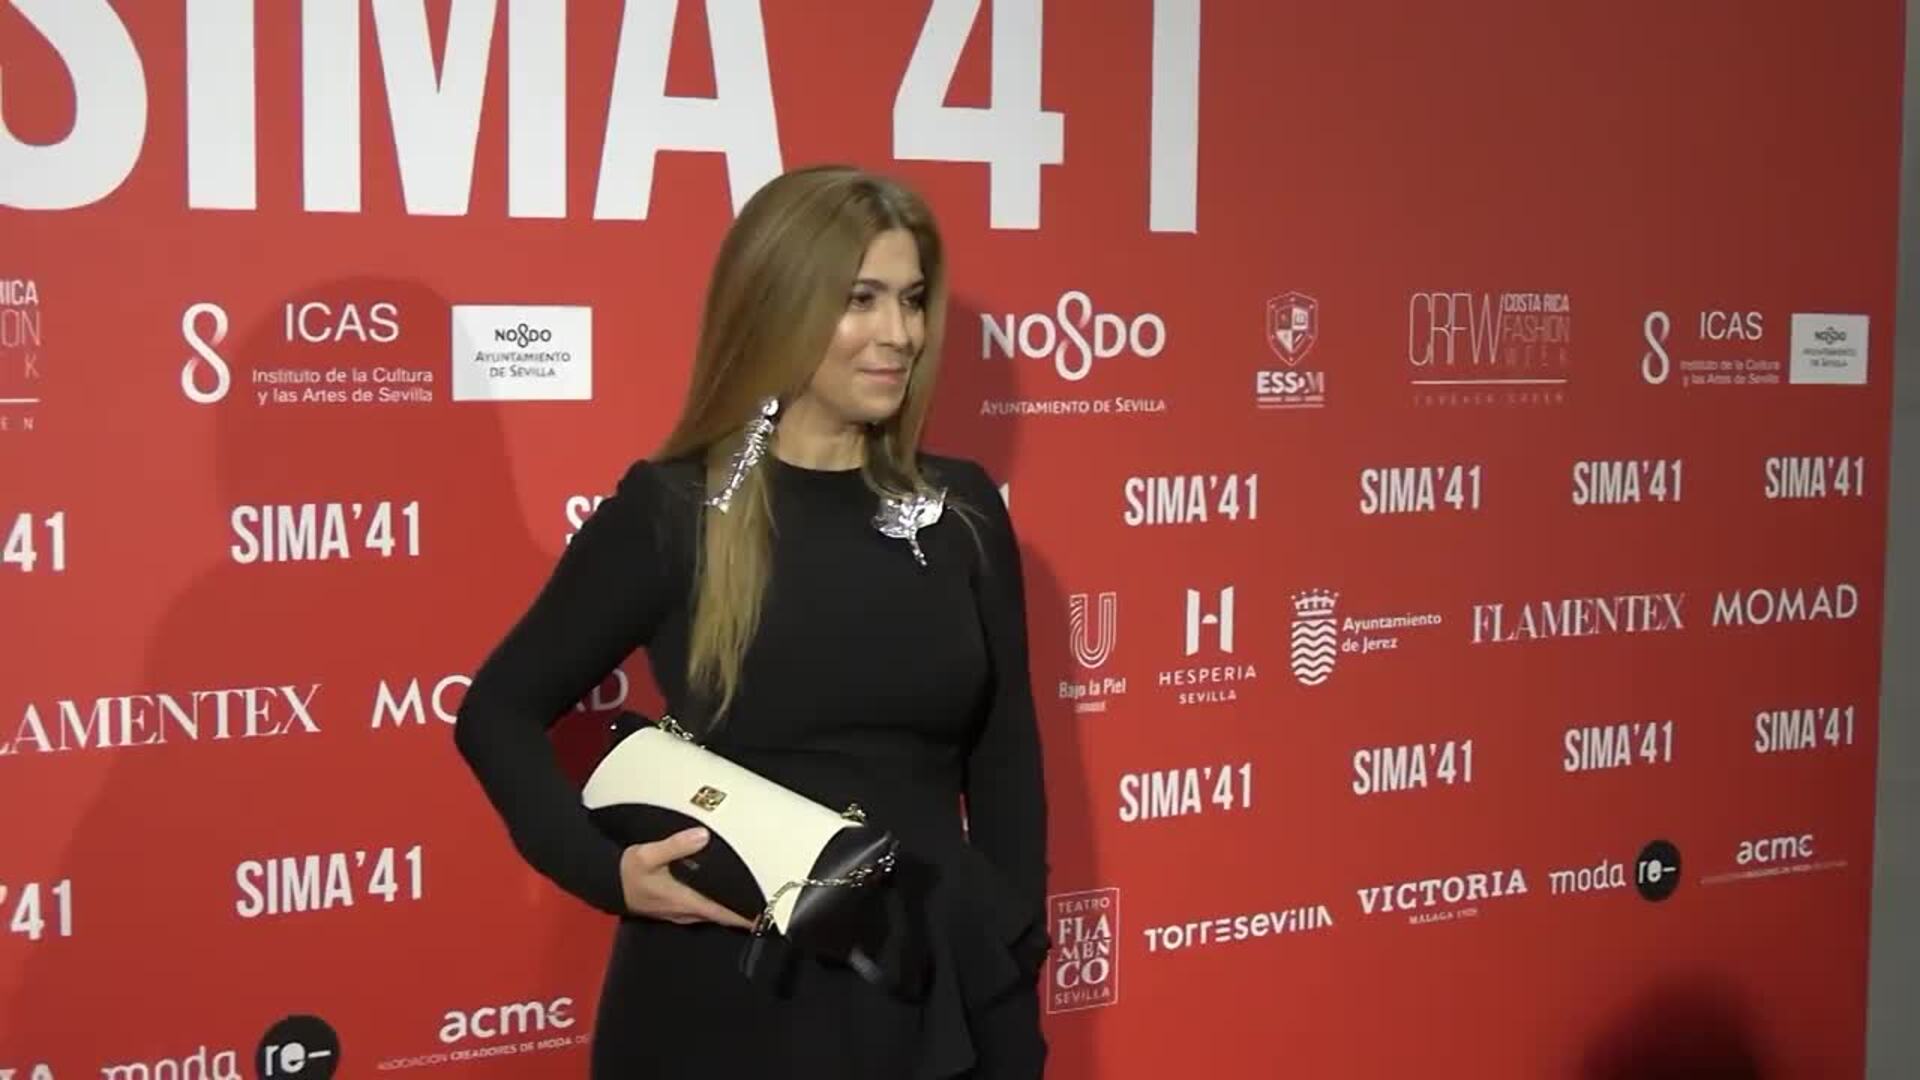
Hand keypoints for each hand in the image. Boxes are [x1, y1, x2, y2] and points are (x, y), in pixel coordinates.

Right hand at [619, 828, 756, 929]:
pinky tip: (724, 893)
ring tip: (751, 898)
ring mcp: (682, 912)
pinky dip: (718, 905)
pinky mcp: (677, 908)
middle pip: (722, 915)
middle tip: (767, 903)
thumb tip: (702, 836)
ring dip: (731, 909)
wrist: (608, 883)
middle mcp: (687, 911)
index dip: (744, 916)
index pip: (722, 913)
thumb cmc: (628, 872)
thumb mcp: (648, 855)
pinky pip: (704, 910)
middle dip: (743, 912)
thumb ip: (675, 846)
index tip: (766, 916)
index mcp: (685, 900)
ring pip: (713, 914)